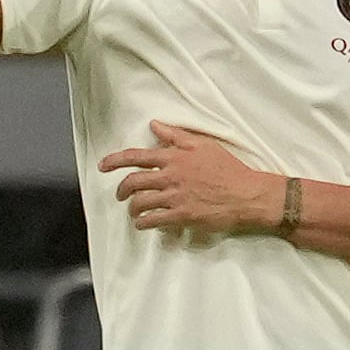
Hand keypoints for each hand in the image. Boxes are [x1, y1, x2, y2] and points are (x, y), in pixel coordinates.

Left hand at [100, 124, 285, 236]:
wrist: (247, 194)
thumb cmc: (228, 168)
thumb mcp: (203, 144)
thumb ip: (176, 135)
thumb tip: (154, 125)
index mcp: (174, 157)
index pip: (137, 156)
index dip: (115, 160)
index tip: (103, 165)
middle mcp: (171, 176)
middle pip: (133, 182)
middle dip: (121, 190)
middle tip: (120, 195)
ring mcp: (175, 197)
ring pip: (140, 202)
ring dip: (132, 208)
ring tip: (133, 211)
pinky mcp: (181, 216)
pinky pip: (152, 220)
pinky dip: (143, 223)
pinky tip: (143, 224)